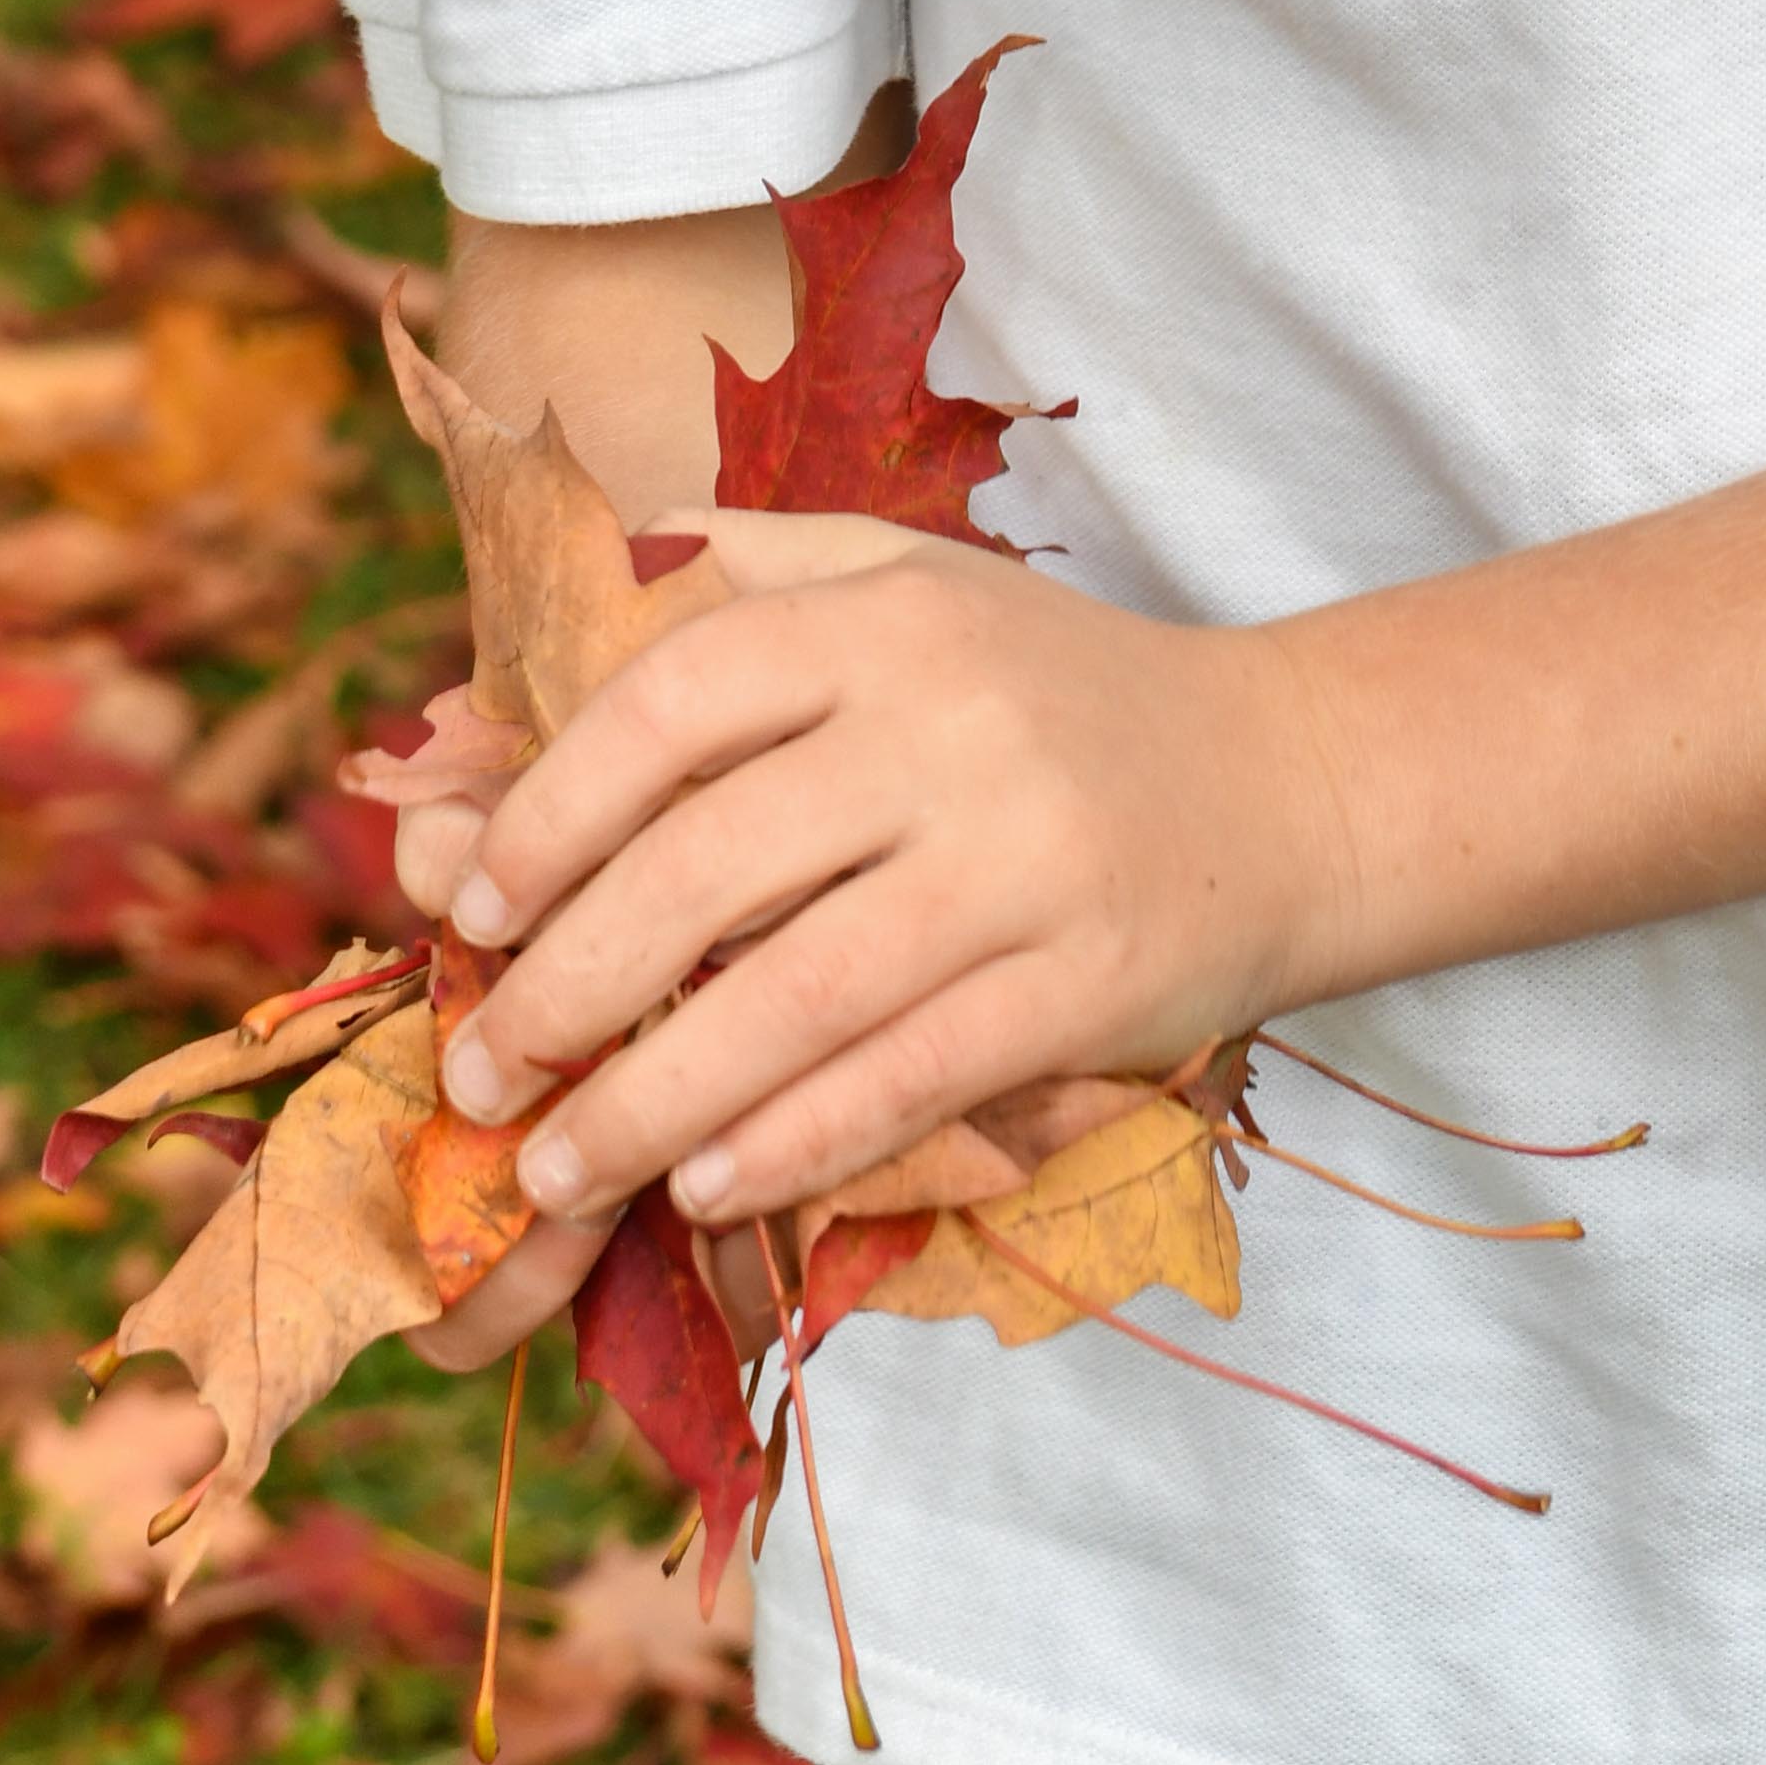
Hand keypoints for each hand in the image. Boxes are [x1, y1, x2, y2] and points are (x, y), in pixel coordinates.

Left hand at [428, 514, 1365, 1246]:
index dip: (551, 810)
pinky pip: (905, 1078)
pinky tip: (702, 1190)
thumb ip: (750, 574)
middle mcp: (952, 728)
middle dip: (565, 989)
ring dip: (648, 1103)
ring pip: (794, 999)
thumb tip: (563, 605)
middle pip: (709, 868)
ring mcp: (1025, 861)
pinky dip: (791, 1143)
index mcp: (889, 620)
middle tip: (477, 1077)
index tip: (473, 910)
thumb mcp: (919, 584)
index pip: (676, 700)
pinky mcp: (1084, 984)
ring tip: (552, 1170)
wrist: (1292, 781)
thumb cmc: (1056, 693)